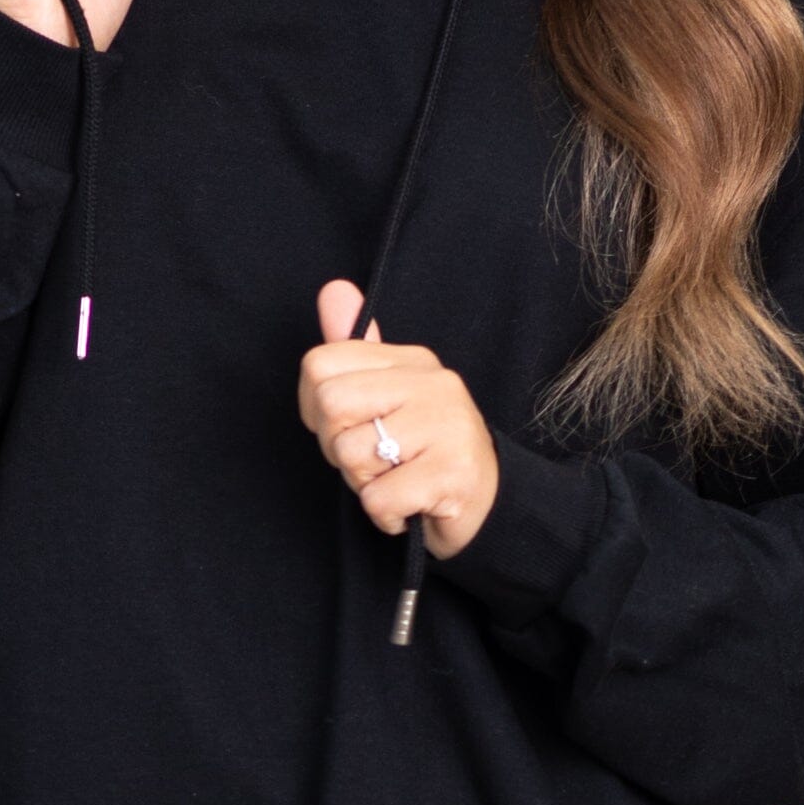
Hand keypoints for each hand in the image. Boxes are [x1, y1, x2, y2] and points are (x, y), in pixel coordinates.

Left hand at [299, 280, 500, 561]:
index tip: (349, 428)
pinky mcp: (453, 474)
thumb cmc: (424, 455)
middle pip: (331, 406)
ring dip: (364, 484)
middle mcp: (434, 384)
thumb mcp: (387, 397)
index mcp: (413, 361)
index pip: (320, 366)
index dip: (316, 409)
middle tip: (374, 462)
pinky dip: (384, 515)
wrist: (486, 507)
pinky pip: (378, 498)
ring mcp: (448, 427)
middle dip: (338, 449)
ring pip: (352, 455)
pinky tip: (409, 507)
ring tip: (397, 481)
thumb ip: (354, 351)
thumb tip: (333, 289)